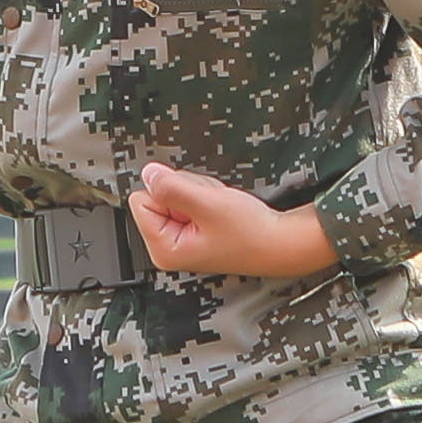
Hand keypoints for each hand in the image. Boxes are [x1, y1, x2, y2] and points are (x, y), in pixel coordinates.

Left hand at [126, 162, 337, 279]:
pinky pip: (190, 198)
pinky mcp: (194, 229)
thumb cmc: (250, 233)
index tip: (194, 205)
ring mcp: (181, 238)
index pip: (141, 200)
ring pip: (176, 192)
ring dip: (199, 192)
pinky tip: (221, 210)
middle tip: (211, 208)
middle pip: (158, 194)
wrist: (280, 242)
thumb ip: (171, 187)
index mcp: (163, 249)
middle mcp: (168, 247)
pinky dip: (207, 197)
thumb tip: (147, 173)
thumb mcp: (207, 203)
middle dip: (186, 191)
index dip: (168, 192)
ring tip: (219, 210)